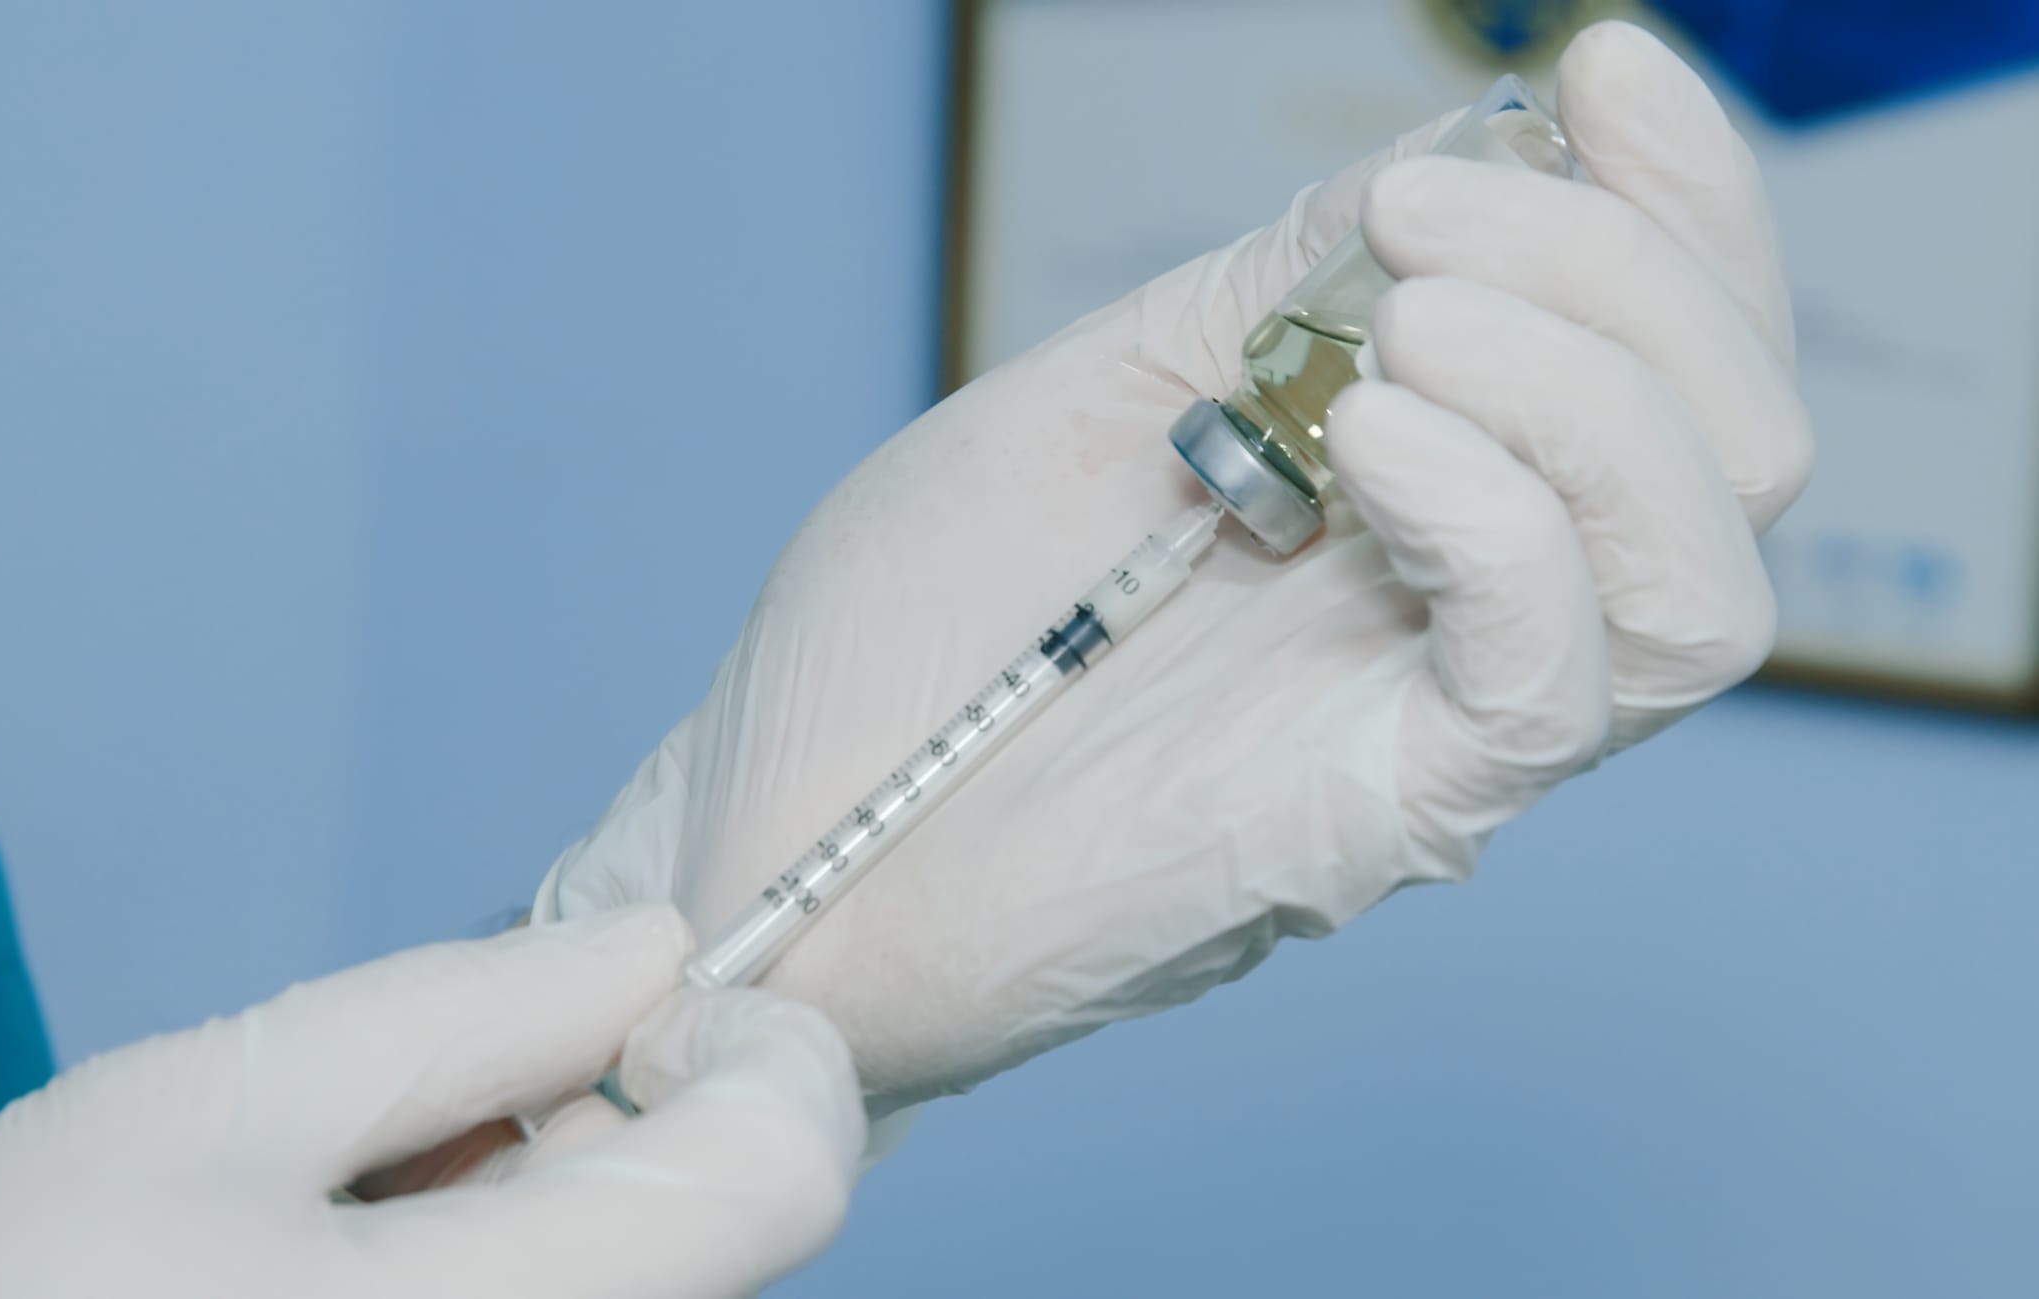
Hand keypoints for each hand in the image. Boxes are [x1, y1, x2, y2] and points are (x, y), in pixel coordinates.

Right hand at [0, 907, 863, 1298]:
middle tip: (468, 1082)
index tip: (635, 1000)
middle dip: (633, 1119)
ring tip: (380, 1177)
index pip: (781, 1176)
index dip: (749, 1048)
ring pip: (640, 1289)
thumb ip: (458, 1019)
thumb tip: (646, 946)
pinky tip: (371, 1254)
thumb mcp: (200, 1110)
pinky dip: (510, 1266)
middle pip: (717, 1243)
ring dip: (563, 1196)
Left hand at [541, 23, 1810, 1116]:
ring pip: (1698, 564)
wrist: (797, 829)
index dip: (1681, 196)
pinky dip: (1493, 510)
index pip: (1671, 353)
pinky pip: (1551, 671)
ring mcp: (1442, 722)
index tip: (1603, 67)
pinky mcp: (1383, 813)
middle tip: (1418, 212)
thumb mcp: (1112, 389)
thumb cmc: (928, 630)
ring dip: (1586, 383)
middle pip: (1732, 442)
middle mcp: (1477, 611)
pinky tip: (1360, 432)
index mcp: (1434, 497)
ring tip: (1401, 318)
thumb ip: (1283, 287)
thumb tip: (1457, 149)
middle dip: (1627, 268)